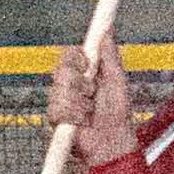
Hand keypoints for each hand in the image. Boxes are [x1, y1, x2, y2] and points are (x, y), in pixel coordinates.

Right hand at [42, 41, 141, 170]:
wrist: (112, 142)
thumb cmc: (118, 114)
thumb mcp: (117, 81)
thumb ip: (110, 56)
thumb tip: (107, 31)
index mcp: (83, 74)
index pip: (68, 55)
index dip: (76, 58)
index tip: (87, 65)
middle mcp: (69, 86)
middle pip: (61, 70)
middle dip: (79, 82)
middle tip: (92, 93)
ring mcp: (60, 101)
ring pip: (59, 90)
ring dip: (81, 102)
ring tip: (90, 112)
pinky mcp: (55, 118)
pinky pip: (58, 108)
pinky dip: (75, 116)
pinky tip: (82, 122)